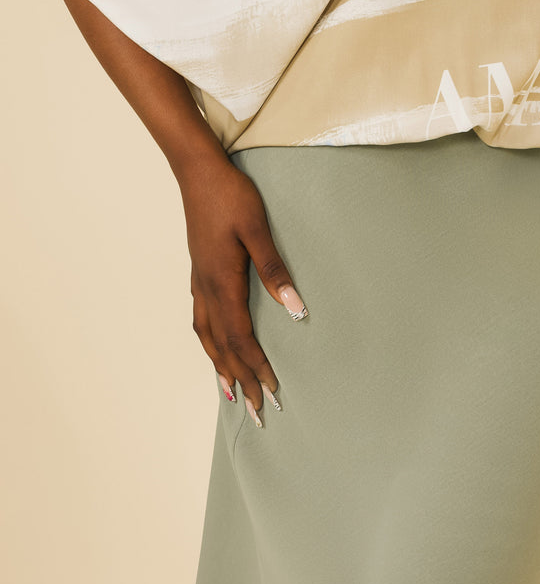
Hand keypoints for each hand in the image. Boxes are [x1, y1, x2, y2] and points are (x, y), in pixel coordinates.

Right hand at [180, 157, 307, 424]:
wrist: (198, 172)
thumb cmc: (232, 197)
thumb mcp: (257, 230)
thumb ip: (275, 271)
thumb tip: (296, 310)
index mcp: (222, 284)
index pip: (241, 339)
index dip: (256, 368)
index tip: (271, 394)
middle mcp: (207, 290)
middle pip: (223, 347)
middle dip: (240, 380)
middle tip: (255, 412)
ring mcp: (199, 282)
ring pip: (208, 337)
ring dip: (221, 367)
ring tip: (231, 393)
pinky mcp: (199, 272)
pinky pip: (202, 321)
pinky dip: (210, 343)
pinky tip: (215, 345)